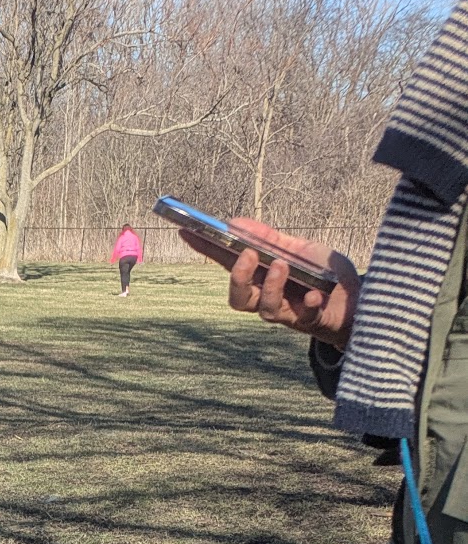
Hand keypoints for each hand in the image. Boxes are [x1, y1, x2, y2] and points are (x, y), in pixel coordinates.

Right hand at [179, 218, 358, 348]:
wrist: (357, 301)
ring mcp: (288, 312)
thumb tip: (236, 223)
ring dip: (271, 286)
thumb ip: (270, 239)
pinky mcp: (312, 320)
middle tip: (248, 255)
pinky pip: (305, 316)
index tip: (186, 229)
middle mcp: (268, 298)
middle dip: (238, 278)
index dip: (205, 249)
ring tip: (283, 265)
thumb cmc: (323, 276)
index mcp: (261, 278)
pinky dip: (309, 304)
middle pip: (238, 299)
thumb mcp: (298, 249)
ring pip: (265, 309)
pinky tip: (316, 294)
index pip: (227, 264)